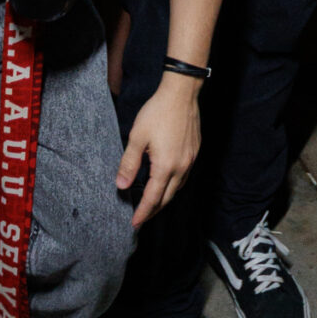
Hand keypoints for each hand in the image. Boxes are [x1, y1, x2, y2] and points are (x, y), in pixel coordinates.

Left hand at [116, 72, 201, 227]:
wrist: (181, 94)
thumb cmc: (158, 112)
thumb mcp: (137, 137)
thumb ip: (129, 163)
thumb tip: (122, 185)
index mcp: (165, 166)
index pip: (153, 198)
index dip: (143, 212)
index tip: (134, 223)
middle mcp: (181, 167)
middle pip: (167, 198)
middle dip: (154, 211)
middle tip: (142, 218)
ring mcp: (190, 160)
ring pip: (177, 188)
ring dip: (164, 199)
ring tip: (153, 204)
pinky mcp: (194, 152)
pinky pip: (184, 177)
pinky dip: (174, 186)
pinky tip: (167, 183)